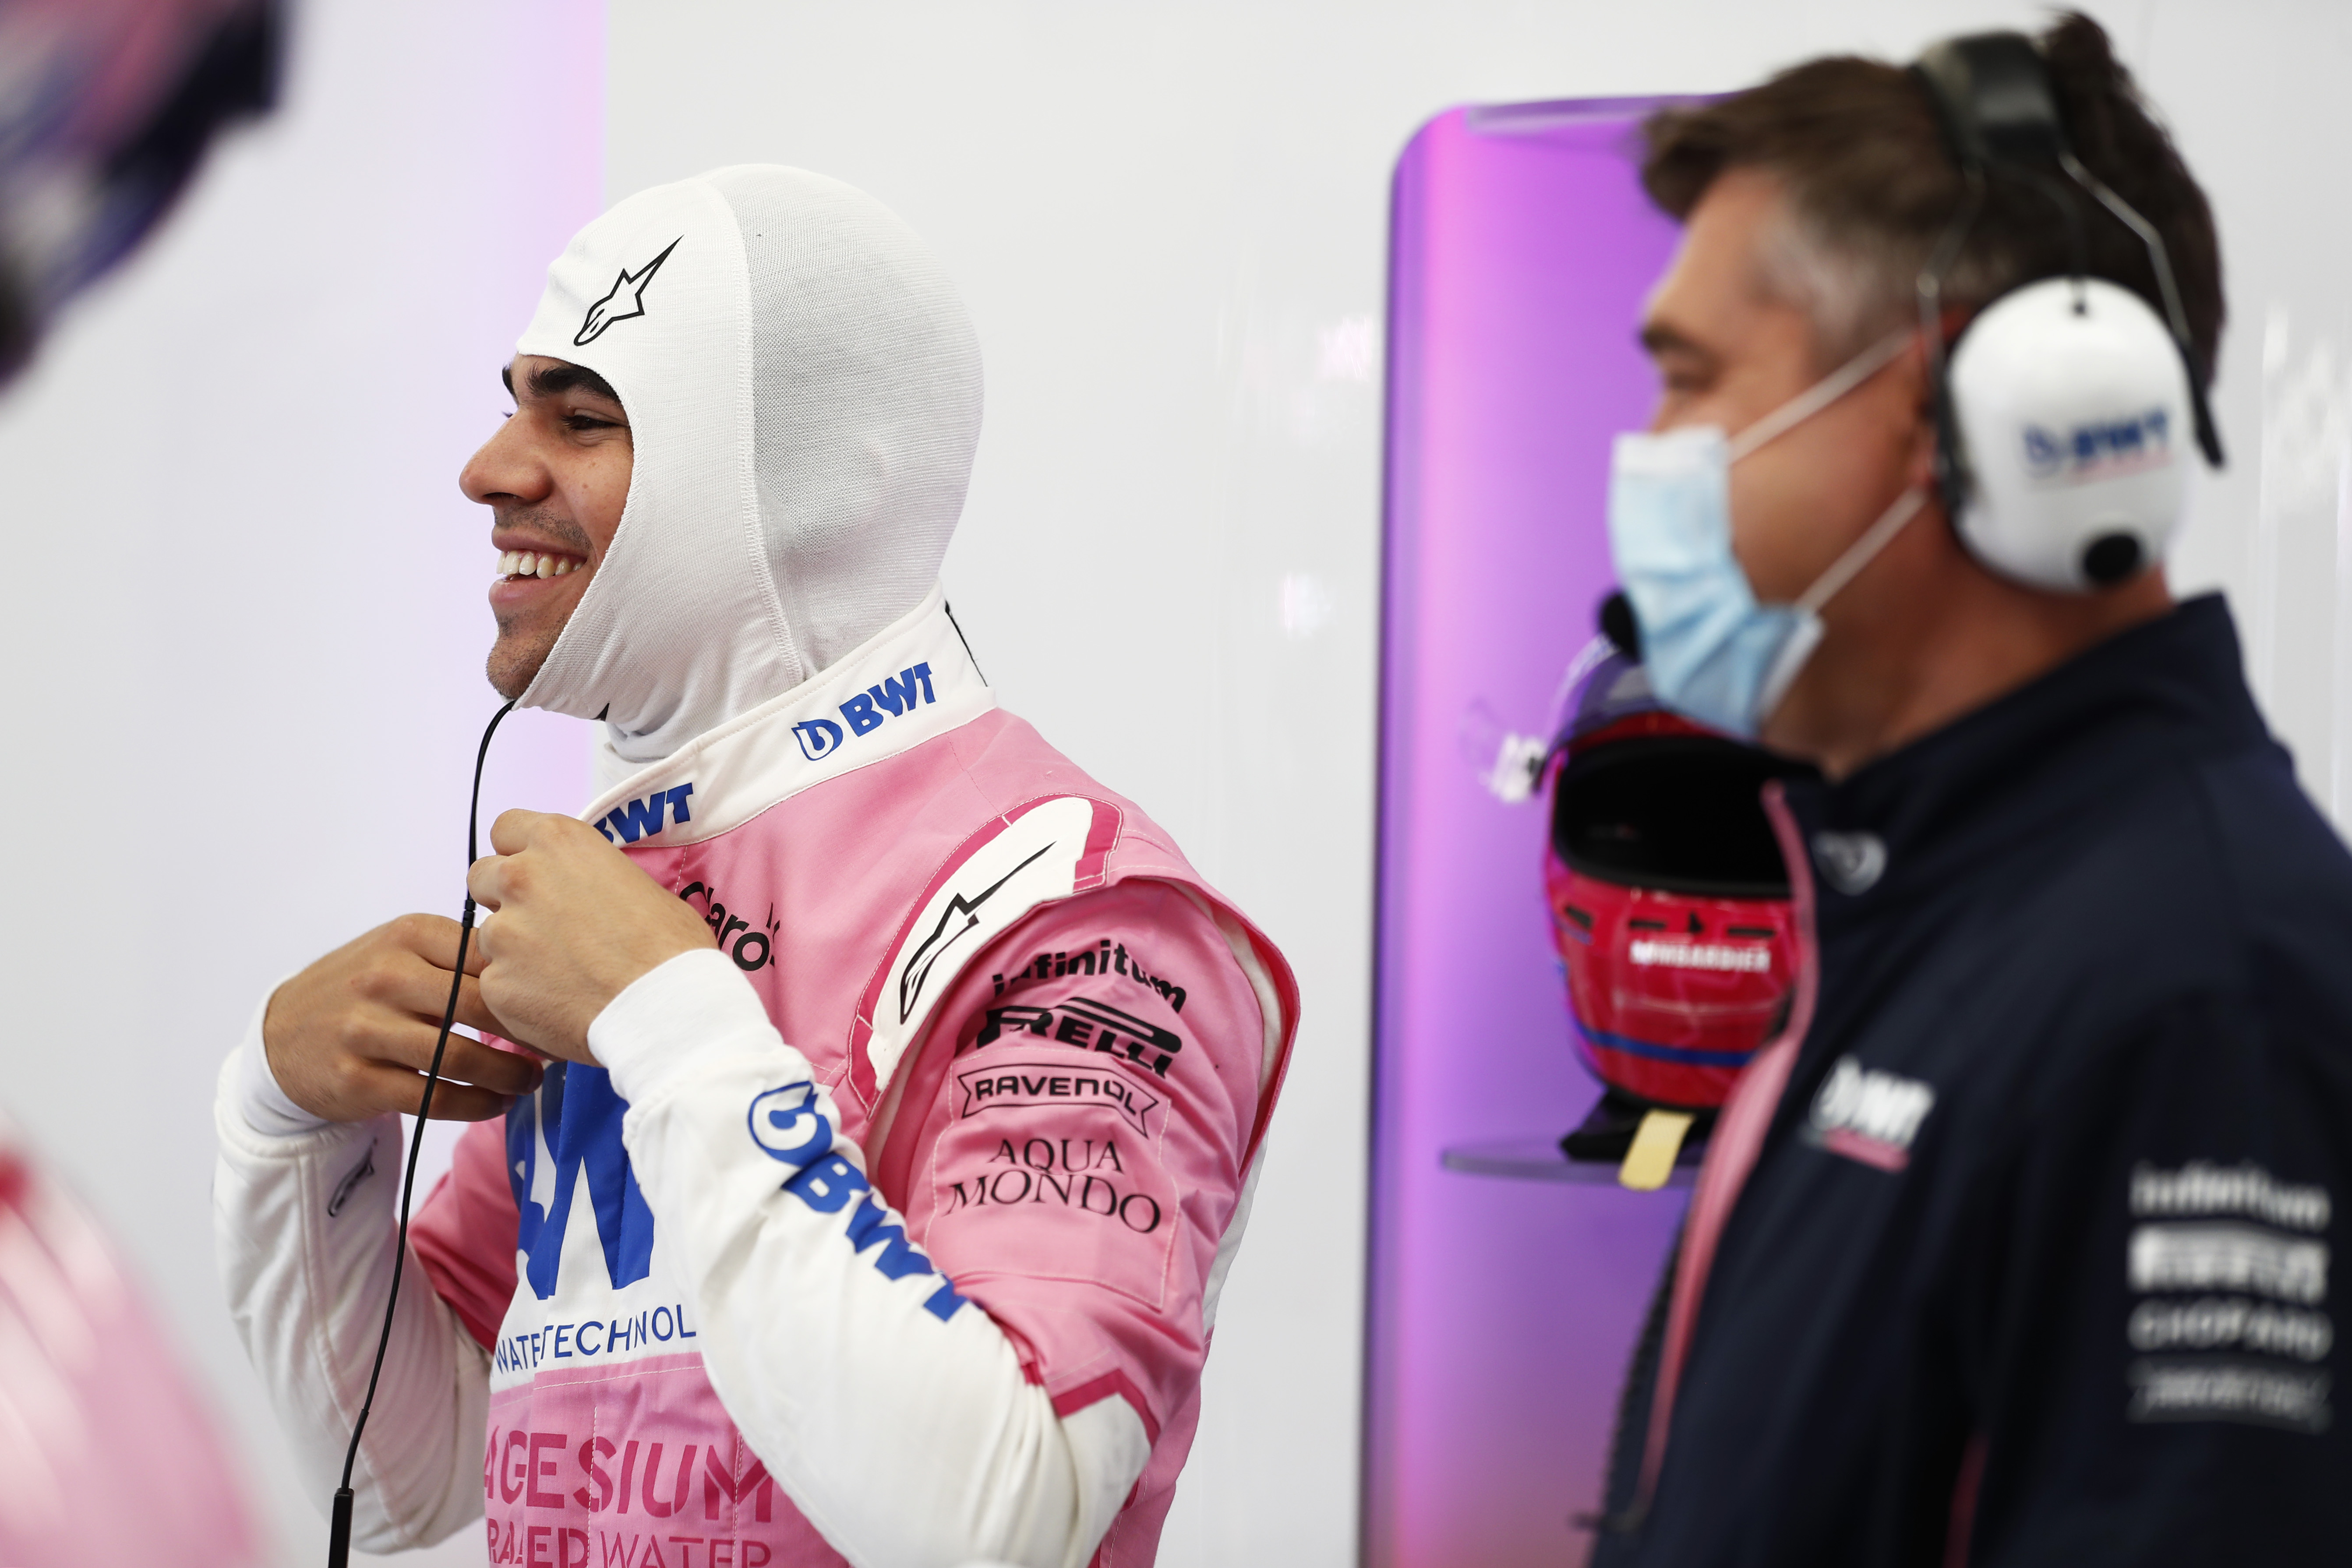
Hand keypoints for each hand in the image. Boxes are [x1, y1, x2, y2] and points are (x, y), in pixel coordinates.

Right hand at [263, 914, 541, 1122]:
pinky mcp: (358, 1078)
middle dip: (528, 1033)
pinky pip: (435, 1097)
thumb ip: (460, 953)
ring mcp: (367, 1029)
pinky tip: (497, 1103)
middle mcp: (385, 978)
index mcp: (407, 935)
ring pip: (461, 1057)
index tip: (560, 1005)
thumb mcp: (402, 950)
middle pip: (480, 1006)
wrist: (282, 1033)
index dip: (532, 985)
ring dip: (508, 1075)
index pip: (488, 957)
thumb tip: (540, 969)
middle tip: (556, 1048)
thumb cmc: (364, 988)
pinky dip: (476, 1104)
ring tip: (530, 1080)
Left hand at [467, 810, 714, 1064]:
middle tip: (544, 925)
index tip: (536, 873)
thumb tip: (583, 892)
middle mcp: (521, 878)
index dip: (520, 852)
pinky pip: (497, 982)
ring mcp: (502, 932)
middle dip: (505, 898)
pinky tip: (558, 1001)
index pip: (507, 827)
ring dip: (514, 949)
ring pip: (488, 935)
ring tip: (561, 972)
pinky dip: (520, 991)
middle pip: (483, 876)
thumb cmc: (669, 947)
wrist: (666, 1007)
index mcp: (559, 842)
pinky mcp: (496, 982)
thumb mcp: (638, 883)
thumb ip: (591, 876)